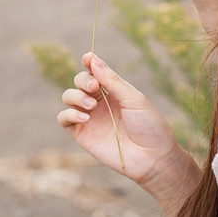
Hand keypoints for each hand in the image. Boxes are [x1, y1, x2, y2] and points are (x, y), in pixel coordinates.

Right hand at [57, 53, 199, 215]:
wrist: (153, 158)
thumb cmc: (149, 126)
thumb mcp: (133, 98)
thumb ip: (112, 80)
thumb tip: (92, 58)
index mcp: (114, 91)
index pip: (95, 72)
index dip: (89, 63)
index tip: (87, 58)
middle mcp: (99, 103)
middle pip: (79, 82)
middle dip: (83, 81)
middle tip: (95, 88)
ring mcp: (90, 118)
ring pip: (68, 97)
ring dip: (76, 96)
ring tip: (92, 106)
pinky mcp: (82, 135)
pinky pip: (63, 119)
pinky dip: (69, 114)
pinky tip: (85, 118)